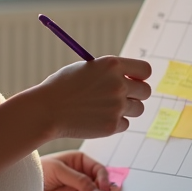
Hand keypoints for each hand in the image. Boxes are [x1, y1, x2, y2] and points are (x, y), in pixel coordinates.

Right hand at [24, 56, 150, 139]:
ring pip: (138, 109)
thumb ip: (110, 72)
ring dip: (126, 109)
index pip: (145, 70)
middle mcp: (118, 84)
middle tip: (122, 97)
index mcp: (112, 65)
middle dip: (136, 94)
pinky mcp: (112, 125)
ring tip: (104, 108)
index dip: (140, 76)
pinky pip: (125, 124)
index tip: (133, 80)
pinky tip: (96, 119)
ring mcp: (117, 106)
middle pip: (146, 91)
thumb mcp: (87, 69)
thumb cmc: (62, 87)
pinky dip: (114, 123)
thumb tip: (131, 78)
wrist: (46, 110)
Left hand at [41, 150, 118, 190]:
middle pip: (99, 182)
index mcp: (78, 161)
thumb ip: (78, 180)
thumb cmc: (38, 171)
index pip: (97, 168)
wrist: (24, 188)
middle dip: (103, 189)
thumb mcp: (58, 170)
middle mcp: (80, 174)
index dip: (103, 177)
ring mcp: (77, 188)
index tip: (104, 188)